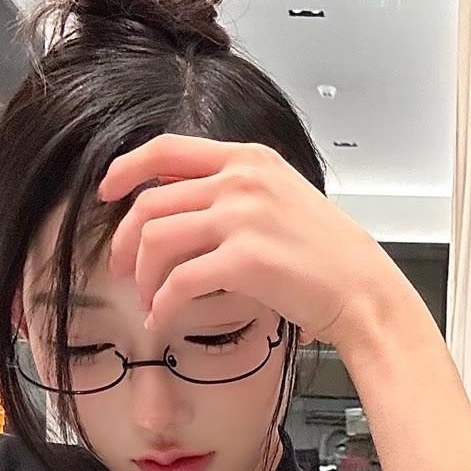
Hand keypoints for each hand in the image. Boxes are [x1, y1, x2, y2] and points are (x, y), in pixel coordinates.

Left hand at [96, 133, 410, 351]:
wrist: (364, 291)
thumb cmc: (330, 259)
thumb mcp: (284, 202)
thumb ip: (239, 195)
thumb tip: (186, 212)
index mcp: (250, 160)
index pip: (167, 150)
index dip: (125, 169)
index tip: (106, 193)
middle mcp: (242, 181)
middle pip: (151, 202)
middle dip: (126, 241)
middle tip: (124, 270)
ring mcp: (242, 218)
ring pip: (156, 240)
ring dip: (142, 277)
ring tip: (148, 302)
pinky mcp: (243, 261)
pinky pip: (179, 282)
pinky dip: (162, 306)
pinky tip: (162, 320)